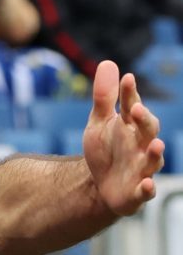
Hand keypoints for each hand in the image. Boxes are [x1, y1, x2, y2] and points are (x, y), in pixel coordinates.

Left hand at [83, 61, 164, 215]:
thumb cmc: (105, 149)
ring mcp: (142, 168)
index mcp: (131, 126)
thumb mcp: (99, 122)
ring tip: (156, 145)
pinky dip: (147, 188)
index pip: (133, 106)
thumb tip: (108, 63)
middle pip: (149, 130)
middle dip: (145, 120)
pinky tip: (146, 184)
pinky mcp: (137, 191)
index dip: (130, 93)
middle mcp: (141, 145)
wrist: (100, 185)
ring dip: (155, 154)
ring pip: (153, 160)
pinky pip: (145, 191)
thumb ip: (104, 97)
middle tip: (135, 109)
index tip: (126, 78)